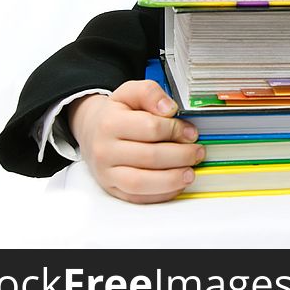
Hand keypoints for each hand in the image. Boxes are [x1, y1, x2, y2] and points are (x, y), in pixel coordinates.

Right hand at [68, 80, 203, 203]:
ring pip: (141, 183)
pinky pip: (137, 198)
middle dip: (181, 155)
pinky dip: (161, 194)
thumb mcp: (130, 92)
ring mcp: (106, 172)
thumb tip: (169, 108)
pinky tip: (176, 185)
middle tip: (198, 153)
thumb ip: (150, 93)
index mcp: (110, 123)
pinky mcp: (112, 188)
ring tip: (190, 173)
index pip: (151, 128)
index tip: (192, 132)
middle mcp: (105, 150)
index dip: (176, 130)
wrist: (92, 131)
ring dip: (172, 180)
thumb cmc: (117, 112)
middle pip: (149, 157)